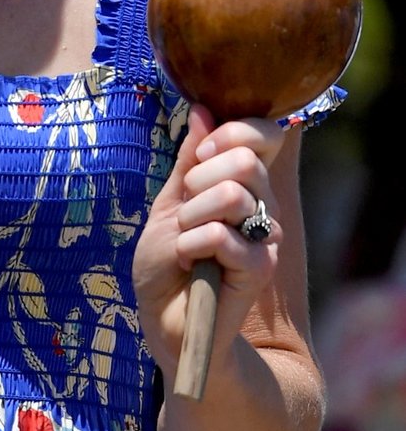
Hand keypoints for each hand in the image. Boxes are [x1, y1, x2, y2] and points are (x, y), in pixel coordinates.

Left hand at [133, 104, 285, 376]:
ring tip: (185, 243)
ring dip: (190, 217)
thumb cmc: (165, 265)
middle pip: (245, 159)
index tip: (198, 156)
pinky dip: (190, 246)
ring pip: (231, 194)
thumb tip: (203, 108)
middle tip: (185, 214)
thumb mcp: (169, 202)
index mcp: (244, 185)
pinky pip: (221, 235)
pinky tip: (189, 264)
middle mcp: (262, 206)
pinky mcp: (258, 269)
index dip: (228, 134)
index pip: (263, 133)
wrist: (167, 322)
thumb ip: (188, 159)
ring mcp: (264, 237)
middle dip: (197, 180)